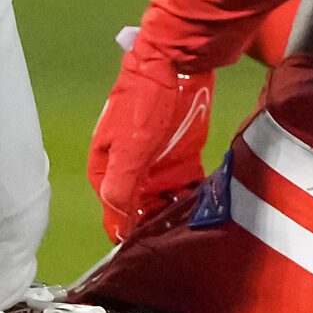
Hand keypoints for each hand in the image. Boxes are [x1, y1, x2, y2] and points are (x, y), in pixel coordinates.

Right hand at [87, 28, 215, 241]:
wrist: (178, 60)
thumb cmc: (145, 101)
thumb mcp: (130, 148)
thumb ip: (121, 187)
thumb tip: (117, 228)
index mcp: (107, 167)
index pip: (114, 211)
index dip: (128, 231)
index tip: (146, 252)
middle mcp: (130, 169)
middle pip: (140, 208)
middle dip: (155, 225)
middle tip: (176, 246)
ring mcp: (156, 162)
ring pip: (164, 199)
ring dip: (175, 215)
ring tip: (192, 233)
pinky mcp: (181, 155)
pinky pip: (185, 186)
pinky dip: (191, 199)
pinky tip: (205, 213)